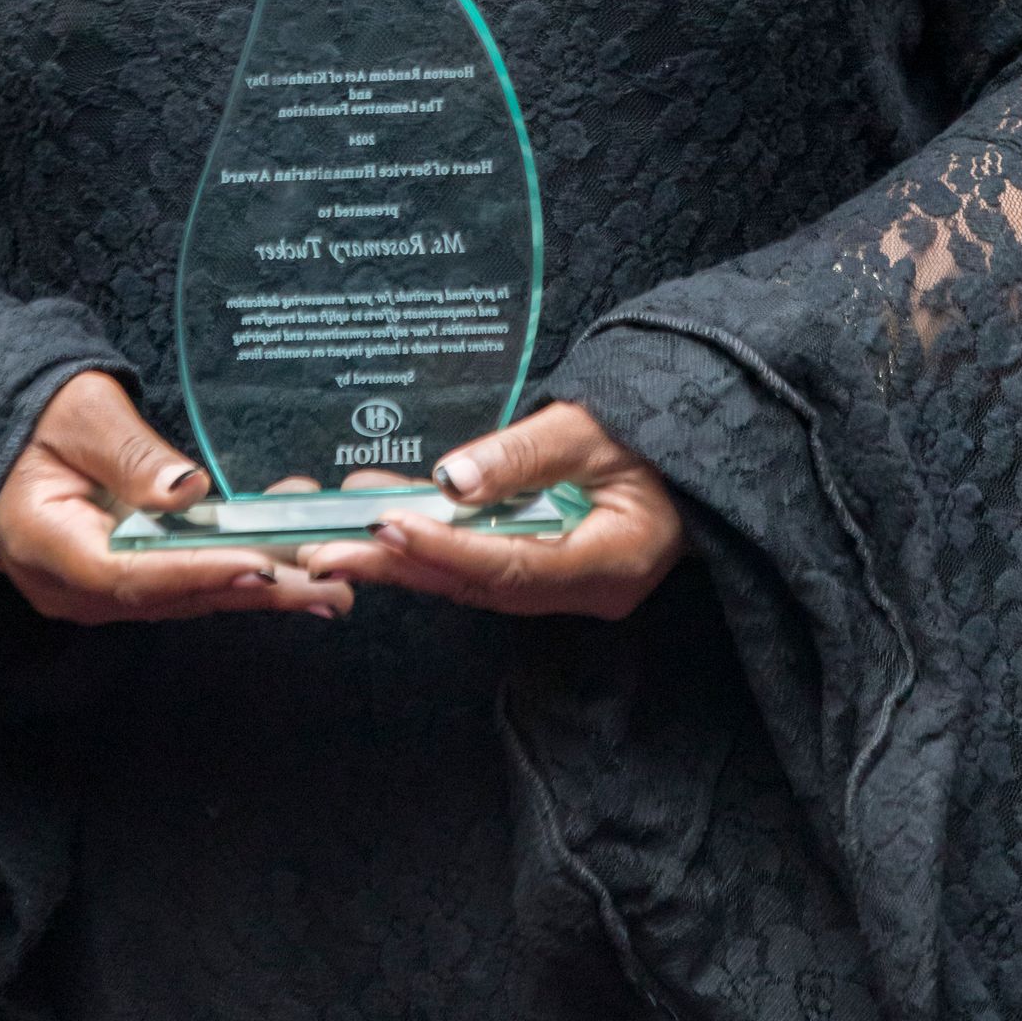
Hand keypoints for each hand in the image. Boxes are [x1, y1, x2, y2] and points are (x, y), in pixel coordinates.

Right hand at [0, 370, 353, 625]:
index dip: (199, 572)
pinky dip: (235, 572)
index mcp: (44, 541)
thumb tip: (188, 491)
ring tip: (330, 585)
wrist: (0, 436)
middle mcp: (69, 585)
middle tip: (328, 588)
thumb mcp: (80, 413)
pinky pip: (181, 582)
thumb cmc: (35, 414)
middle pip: (169, 596)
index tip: (262, 566)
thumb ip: (130, 455)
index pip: (129, 572)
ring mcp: (94, 591)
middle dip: (251, 590)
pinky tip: (293, 565)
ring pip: (182, 596)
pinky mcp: (121, 581)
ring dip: (256, 588)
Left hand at [304, 399, 684, 619]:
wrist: (693, 448)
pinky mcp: (549, 570)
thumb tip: (450, 476)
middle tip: (328, 549)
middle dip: (401, 564)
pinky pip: (484, 565)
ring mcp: (567, 587)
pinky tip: (389, 522)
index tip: (386, 525)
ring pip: (474, 580)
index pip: (513, 564)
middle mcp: (586, 590)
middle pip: (480, 584)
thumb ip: (523, 454)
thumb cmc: (653, 433)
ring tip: (340, 533)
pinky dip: (435, 546)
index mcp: (611, 562)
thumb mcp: (592, 429)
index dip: (446, 547)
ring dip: (406, 556)